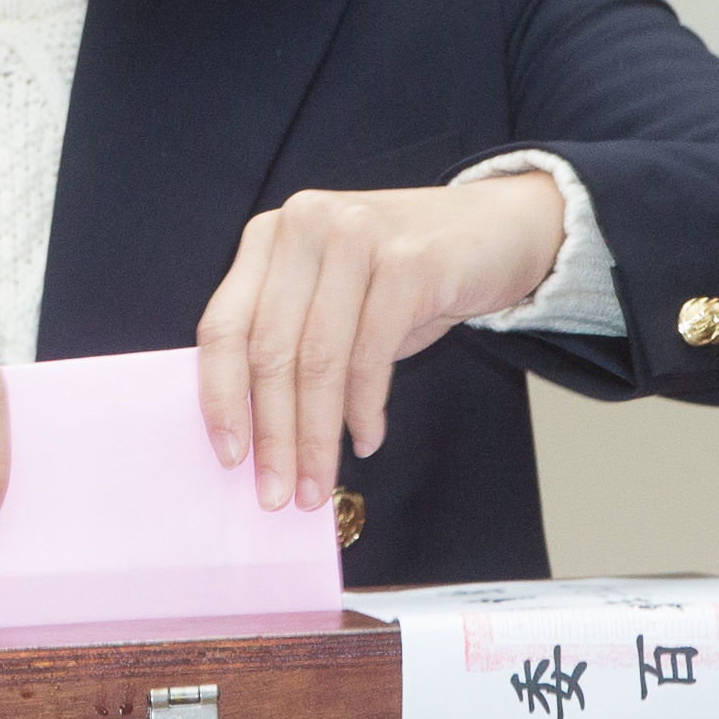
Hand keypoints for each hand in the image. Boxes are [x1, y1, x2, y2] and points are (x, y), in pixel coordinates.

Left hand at [194, 174, 570, 513]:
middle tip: (276, 494)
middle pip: (271, 350)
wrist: (498, 230)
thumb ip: (289, 343)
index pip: (223, 325)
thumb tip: (257, 436)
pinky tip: (367, 439)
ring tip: (318, 484)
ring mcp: (355, 236)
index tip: (228, 458)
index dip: (219, 398)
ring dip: (316, 436)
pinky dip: (365, 410)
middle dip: (273, 435)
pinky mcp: (408, 261)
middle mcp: (304, 225)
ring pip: (319, 360)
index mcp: (269, 235)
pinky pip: (371, 356)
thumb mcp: (333, 299)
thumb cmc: (406, 277)